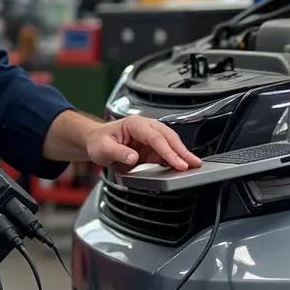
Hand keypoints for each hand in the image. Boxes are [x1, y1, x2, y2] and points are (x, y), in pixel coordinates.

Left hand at [85, 116, 200, 172]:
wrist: (96, 141)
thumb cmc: (99, 141)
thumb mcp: (103, 148)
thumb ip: (119, 153)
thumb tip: (134, 157)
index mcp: (134, 124)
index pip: (156, 137)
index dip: (168, 151)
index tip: (178, 163)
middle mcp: (145, 127)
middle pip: (168, 137)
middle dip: (182, 151)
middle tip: (194, 163)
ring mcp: (149, 137)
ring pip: (170, 143)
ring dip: (182, 153)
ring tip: (194, 165)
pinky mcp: (151, 147)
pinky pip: (166, 152)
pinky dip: (175, 158)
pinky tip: (182, 165)